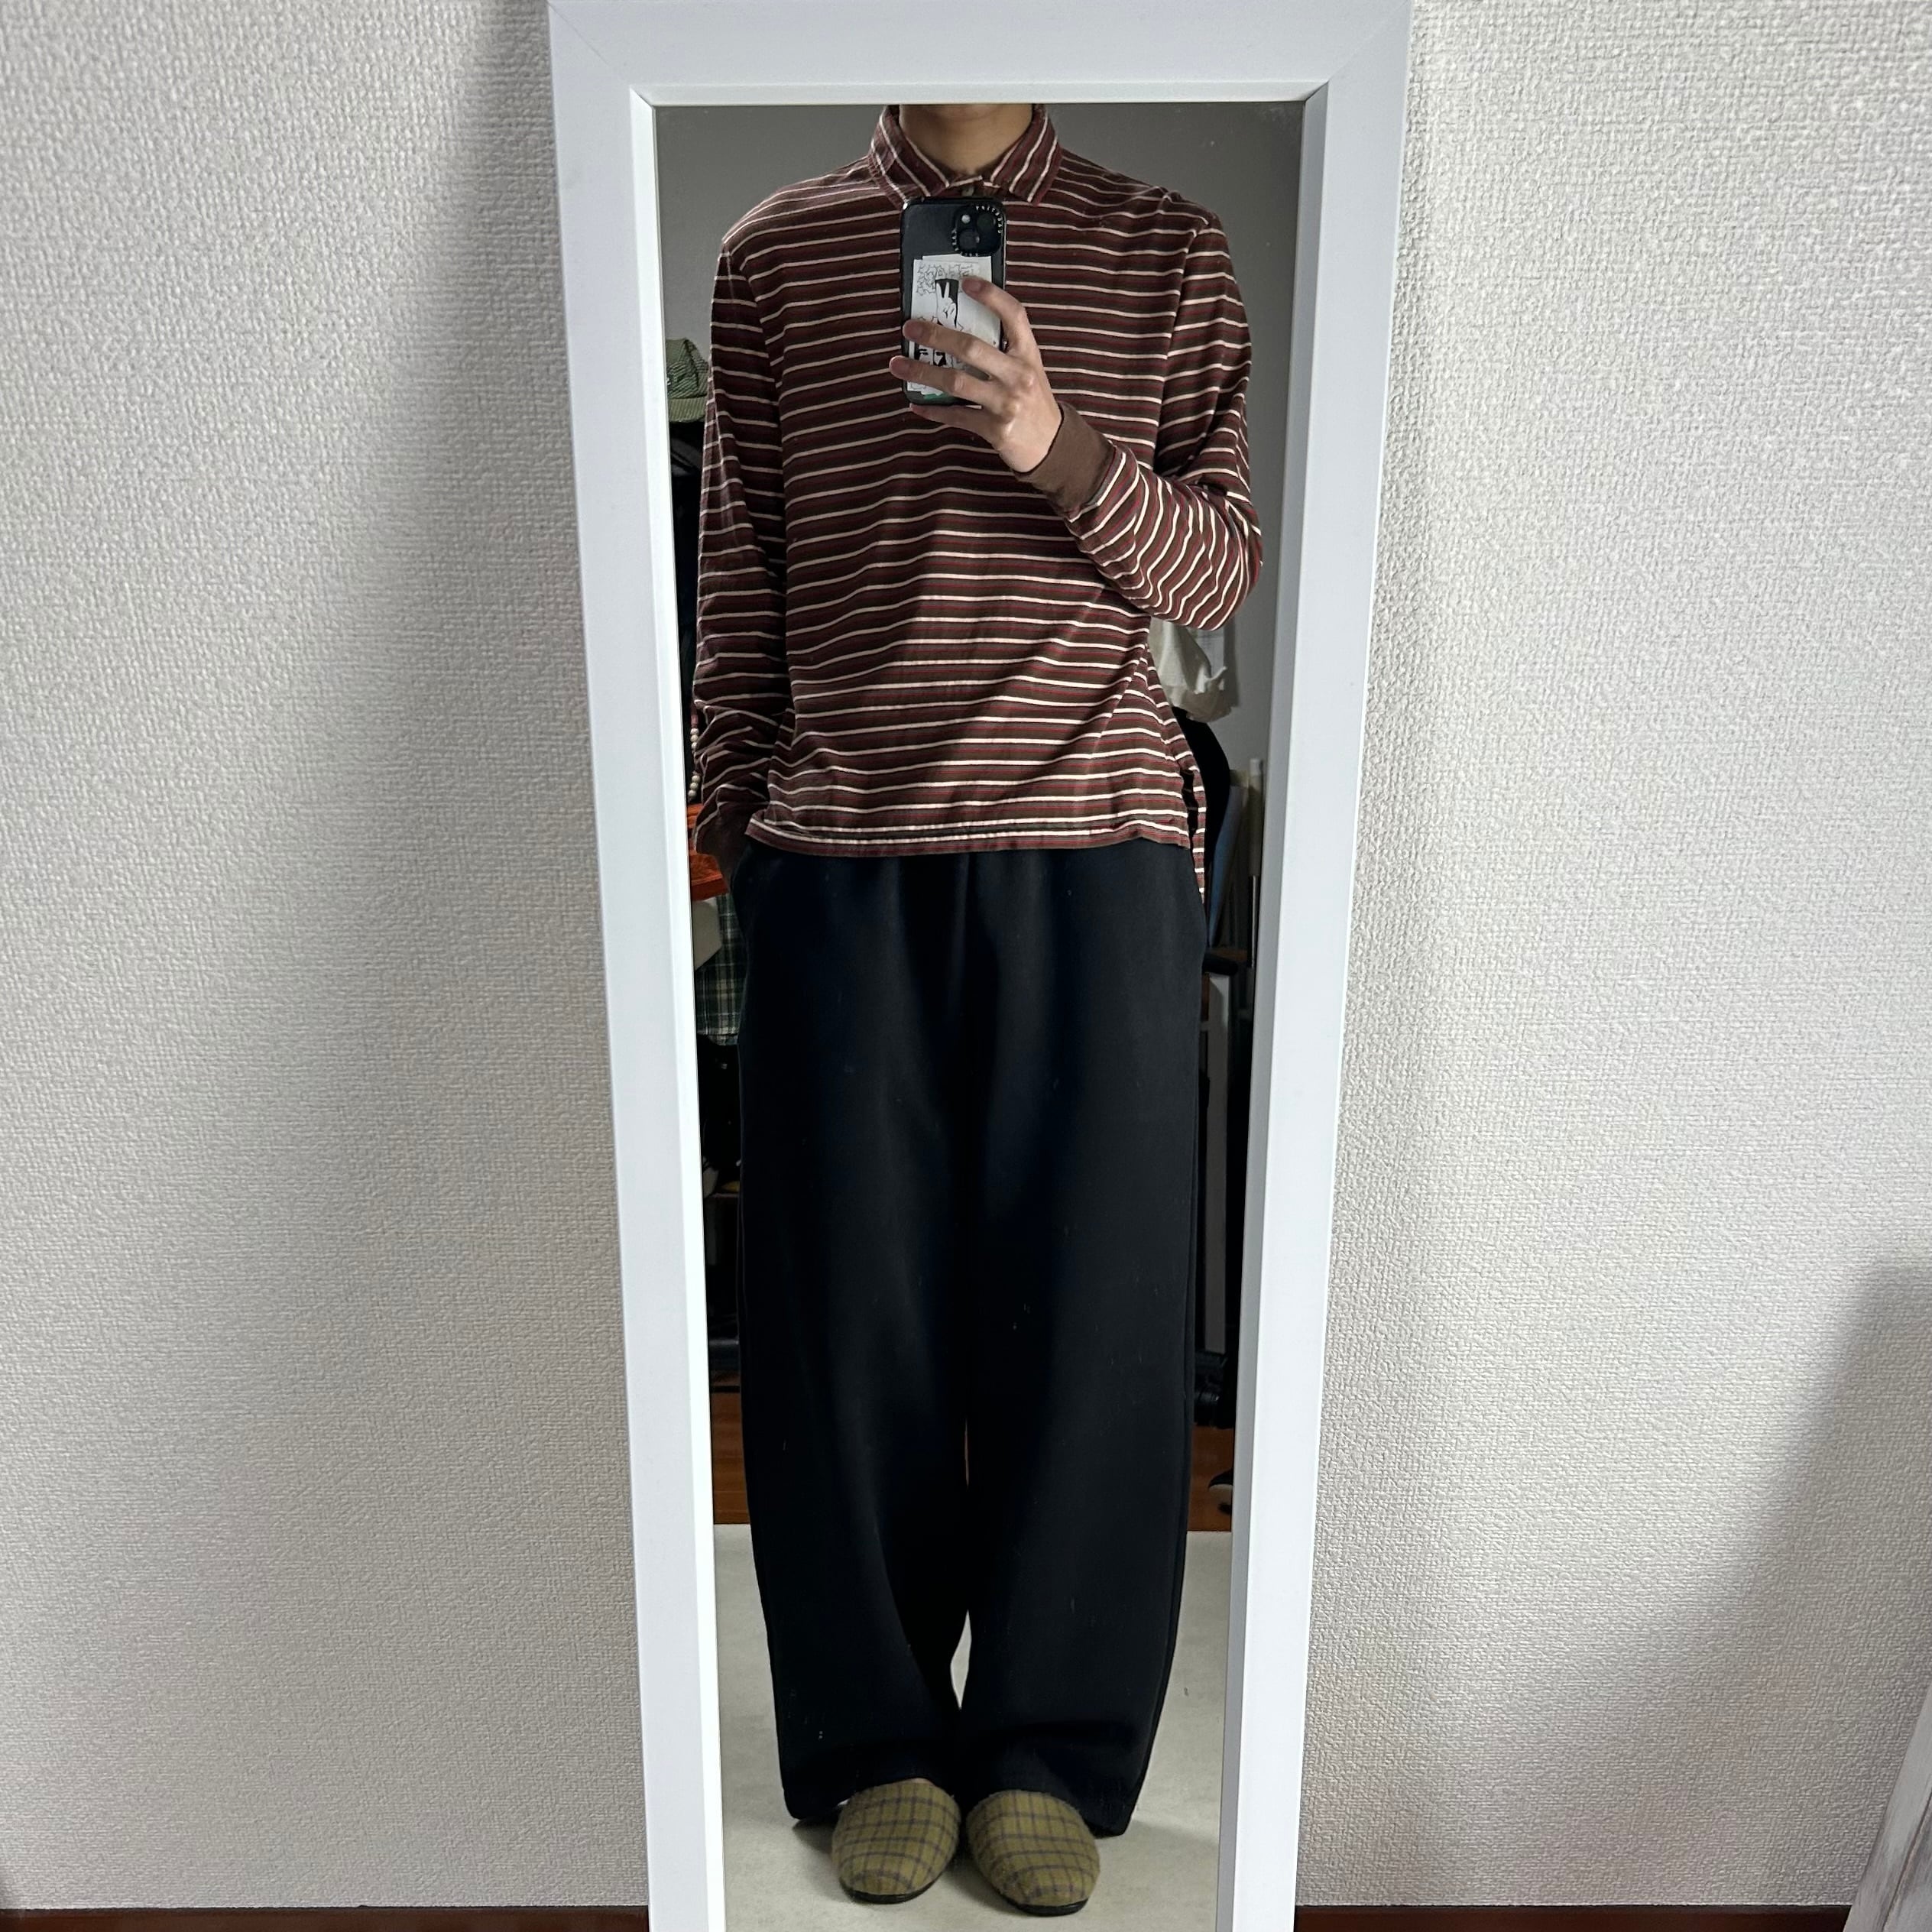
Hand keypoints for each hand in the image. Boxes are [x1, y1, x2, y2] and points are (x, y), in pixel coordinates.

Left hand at [890, 276, 1062, 473]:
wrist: (1051, 444)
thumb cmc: (1033, 400)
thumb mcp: (1028, 369)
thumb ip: (1003, 350)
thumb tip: (959, 329)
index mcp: (1028, 355)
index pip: (1013, 315)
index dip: (991, 296)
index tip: (965, 283)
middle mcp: (1018, 376)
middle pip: (971, 348)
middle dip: (936, 336)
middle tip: (910, 328)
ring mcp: (1006, 404)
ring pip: (956, 382)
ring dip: (922, 372)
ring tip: (898, 364)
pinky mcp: (995, 429)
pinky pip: (956, 416)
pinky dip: (933, 410)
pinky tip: (916, 404)